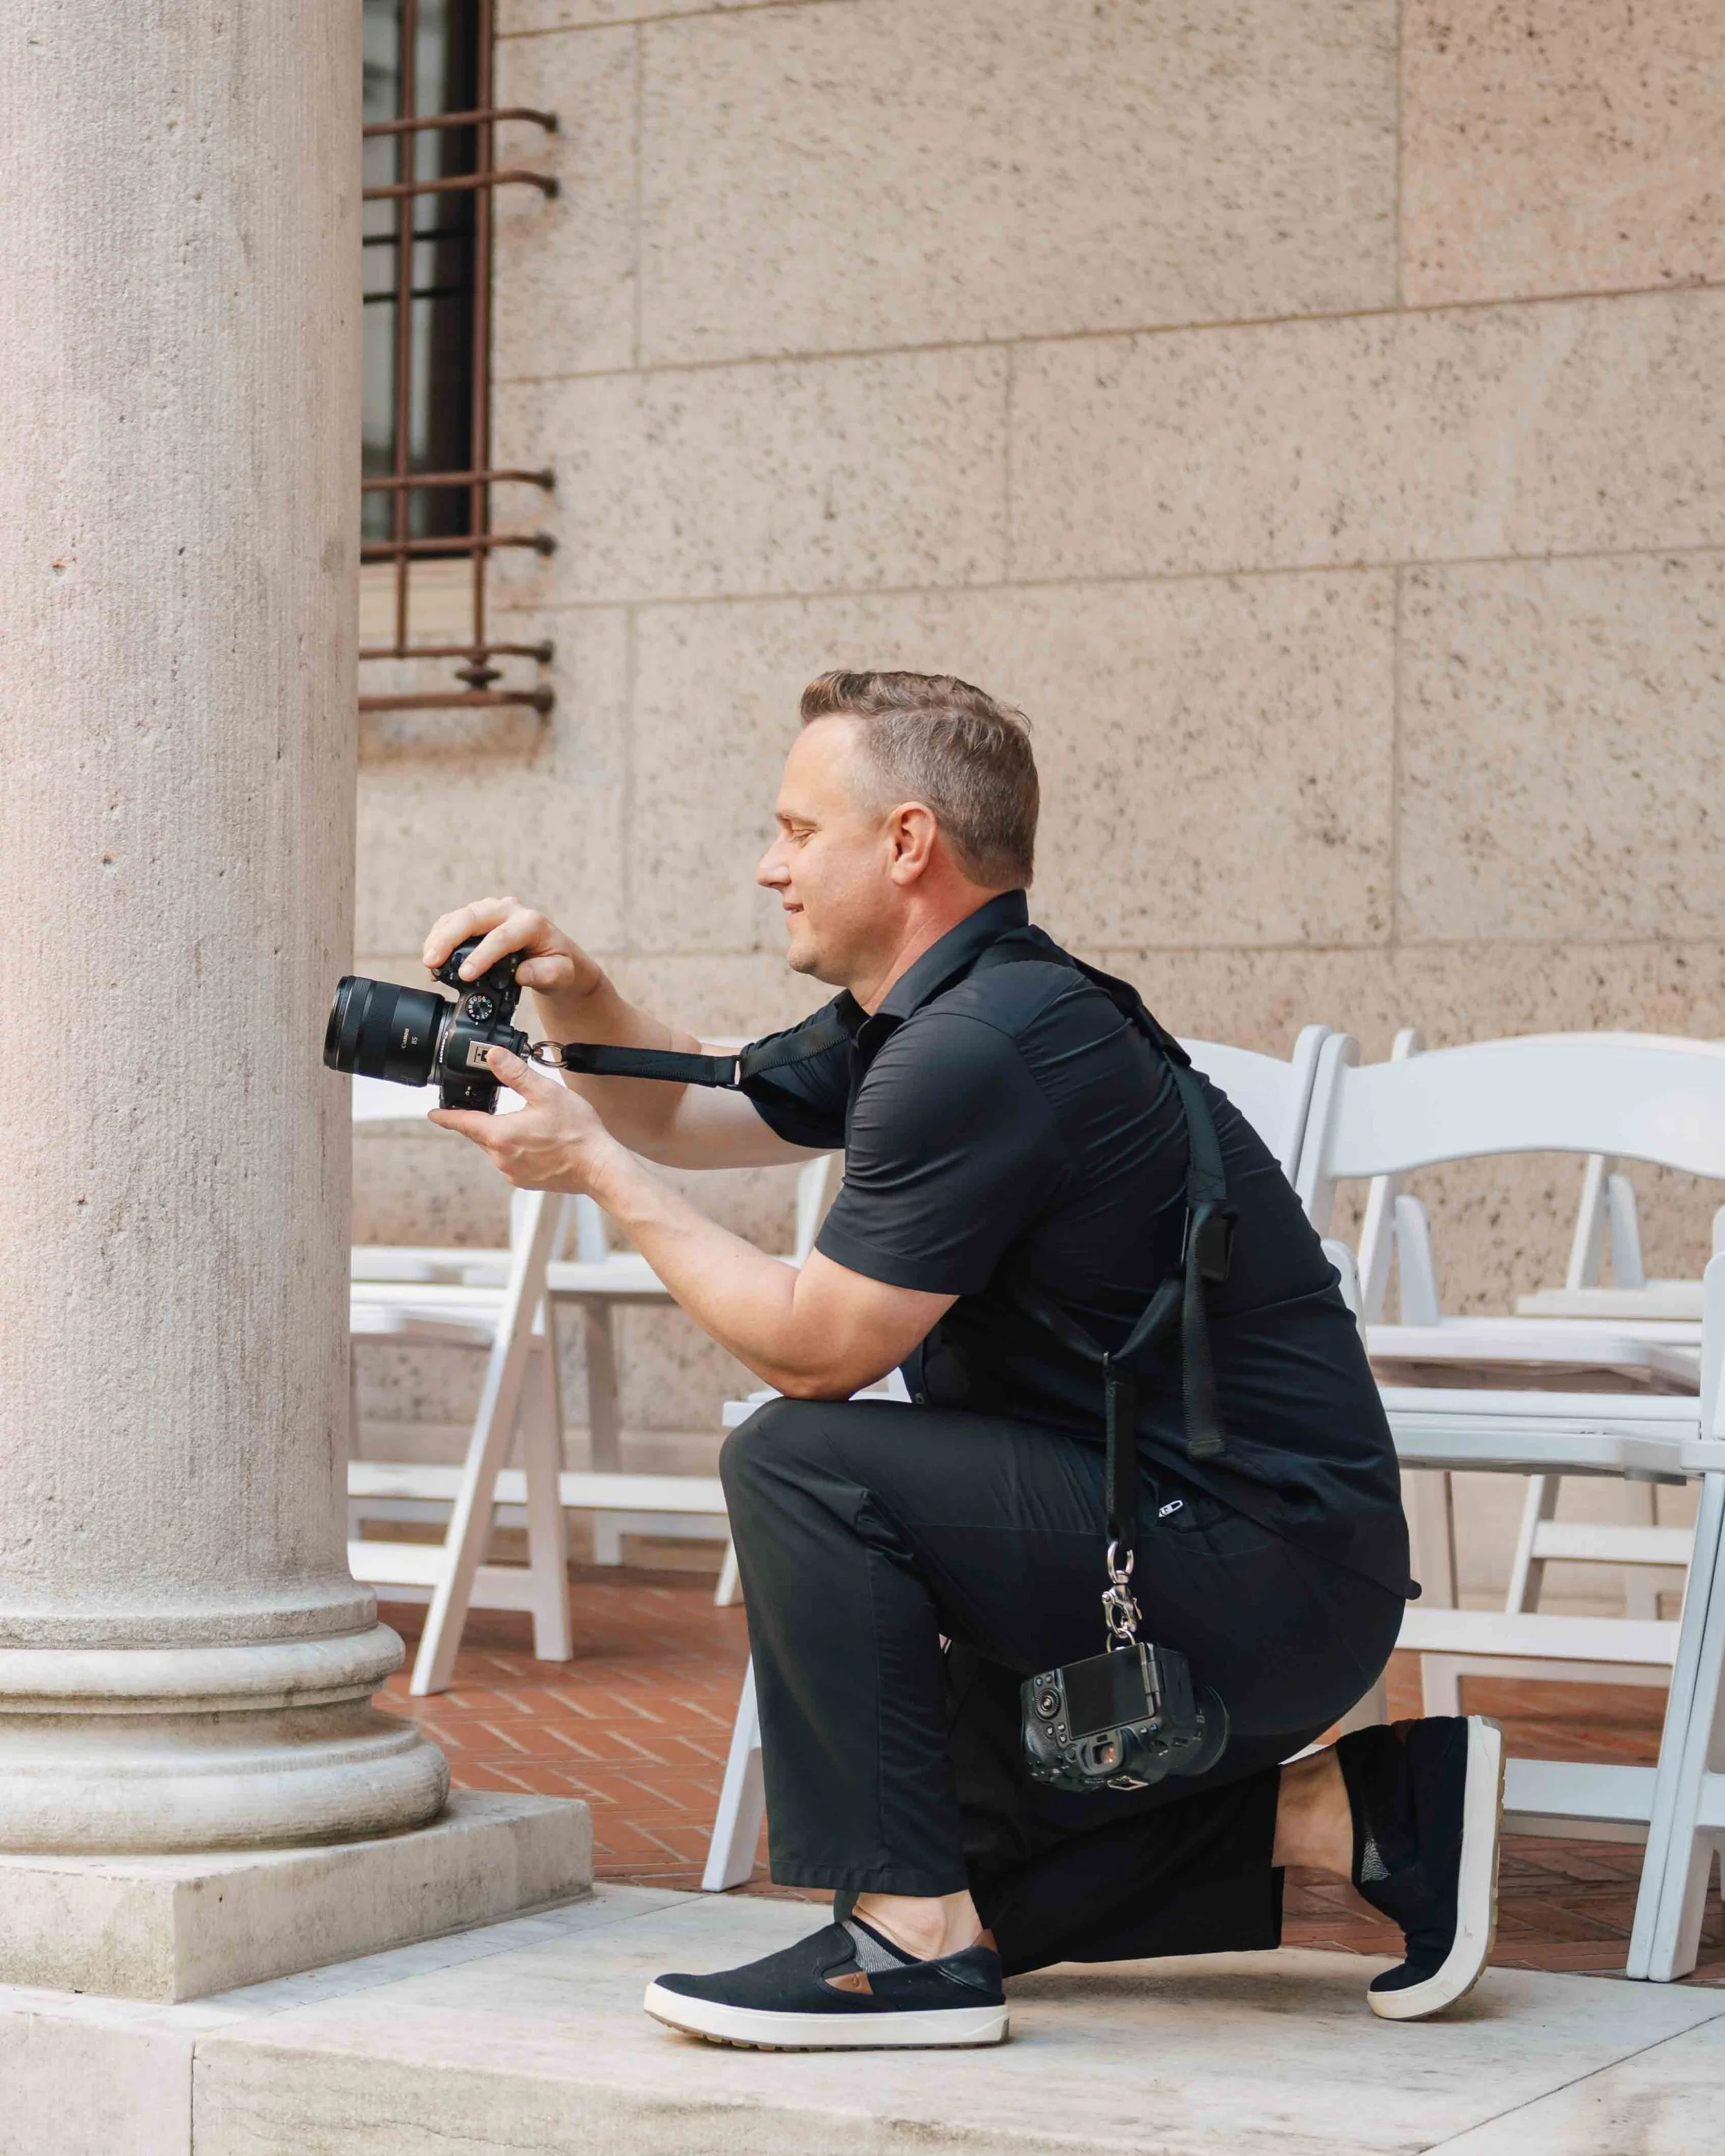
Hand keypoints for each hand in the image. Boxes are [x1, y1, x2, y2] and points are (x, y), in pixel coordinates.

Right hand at [421, 896, 601, 1001]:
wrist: (553, 954)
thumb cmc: (557, 964)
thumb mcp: (561, 973)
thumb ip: (547, 974)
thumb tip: (522, 974)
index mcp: (531, 923)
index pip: (502, 936)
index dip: (481, 955)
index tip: (465, 975)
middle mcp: (509, 910)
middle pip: (472, 918)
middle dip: (448, 939)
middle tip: (431, 962)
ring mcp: (491, 910)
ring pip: (458, 917)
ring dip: (439, 938)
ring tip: (428, 962)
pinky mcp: (477, 915)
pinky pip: (453, 921)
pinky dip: (439, 937)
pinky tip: (432, 957)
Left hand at [429, 1047, 617, 1193]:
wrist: (599, 1167)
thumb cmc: (577, 1132)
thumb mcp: (546, 1093)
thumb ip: (515, 1073)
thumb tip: (492, 1056)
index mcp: (501, 1134)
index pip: (463, 1122)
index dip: (446, 1116)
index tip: (432, 1113)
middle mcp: (501, 1157)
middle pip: (480, 1134)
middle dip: (482, 1120)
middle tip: (494, 1107)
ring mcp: (512, 1172)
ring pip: (496, 1148)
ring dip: (504, 1134)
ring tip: (528, 1124)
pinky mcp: (524, 1181)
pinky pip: (511, 1161)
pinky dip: (517, 1150)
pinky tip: (538, 1142)